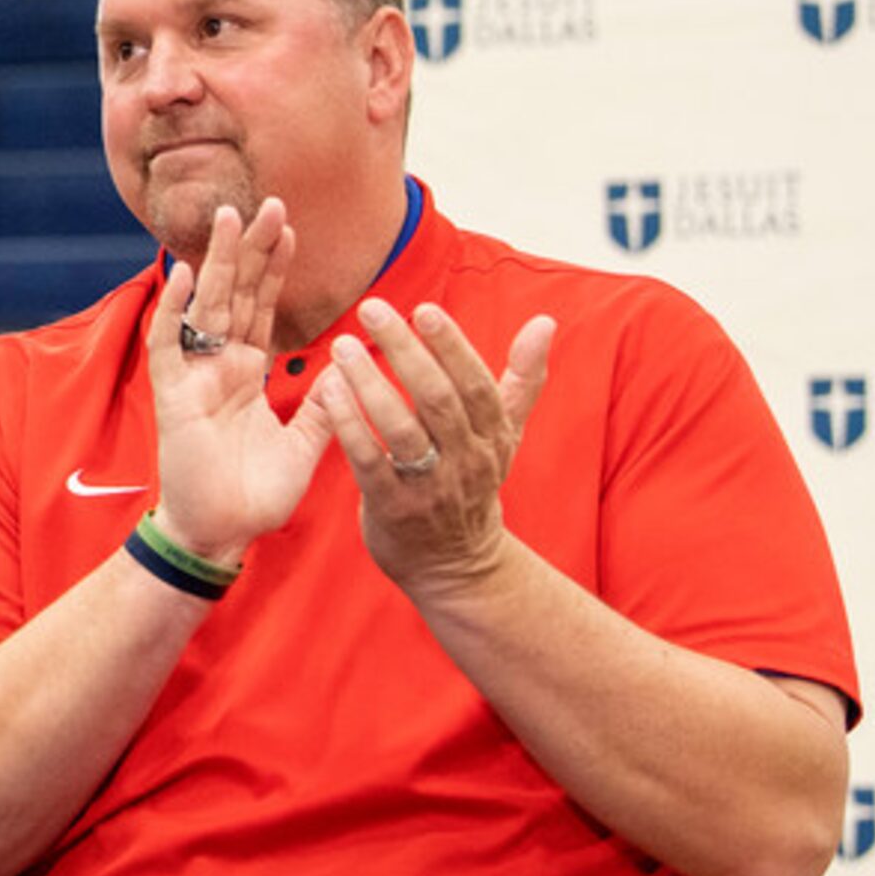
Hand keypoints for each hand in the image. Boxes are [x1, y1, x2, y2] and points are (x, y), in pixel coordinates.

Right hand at [150, 198, 334, 562]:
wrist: (219, 536)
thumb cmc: (253, 497)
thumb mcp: (304, 446)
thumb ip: (324, 405)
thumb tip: (353, 364)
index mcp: (247, 374)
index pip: (261, 308)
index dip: (273, 269)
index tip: (289, 229)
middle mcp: (218, 367)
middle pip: (234, 295)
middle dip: (249, 250)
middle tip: (268, 203)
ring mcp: (193, 378)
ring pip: (205, 308)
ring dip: (215, 262)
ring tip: (228, 218)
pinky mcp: (172, 397)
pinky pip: (168, 346)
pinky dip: (173, 311)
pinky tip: (180, 275)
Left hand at [315, 299, 556, 599]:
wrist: (457, 565)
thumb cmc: (473, 484)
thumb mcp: (505, 435)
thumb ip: (522, 378)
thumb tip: (547, 323)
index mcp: (492, 436)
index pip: (476, 384)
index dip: (452, 346)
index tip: (424, 310)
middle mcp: (465, 460)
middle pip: (438, 399)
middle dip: (405, 350)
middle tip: (372, 309)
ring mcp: (429, 486)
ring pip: (401, 428)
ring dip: (370, 382)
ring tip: (342, 344)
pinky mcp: (392, 507)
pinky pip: (369, 462)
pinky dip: (349, 425)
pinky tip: (327, 391)